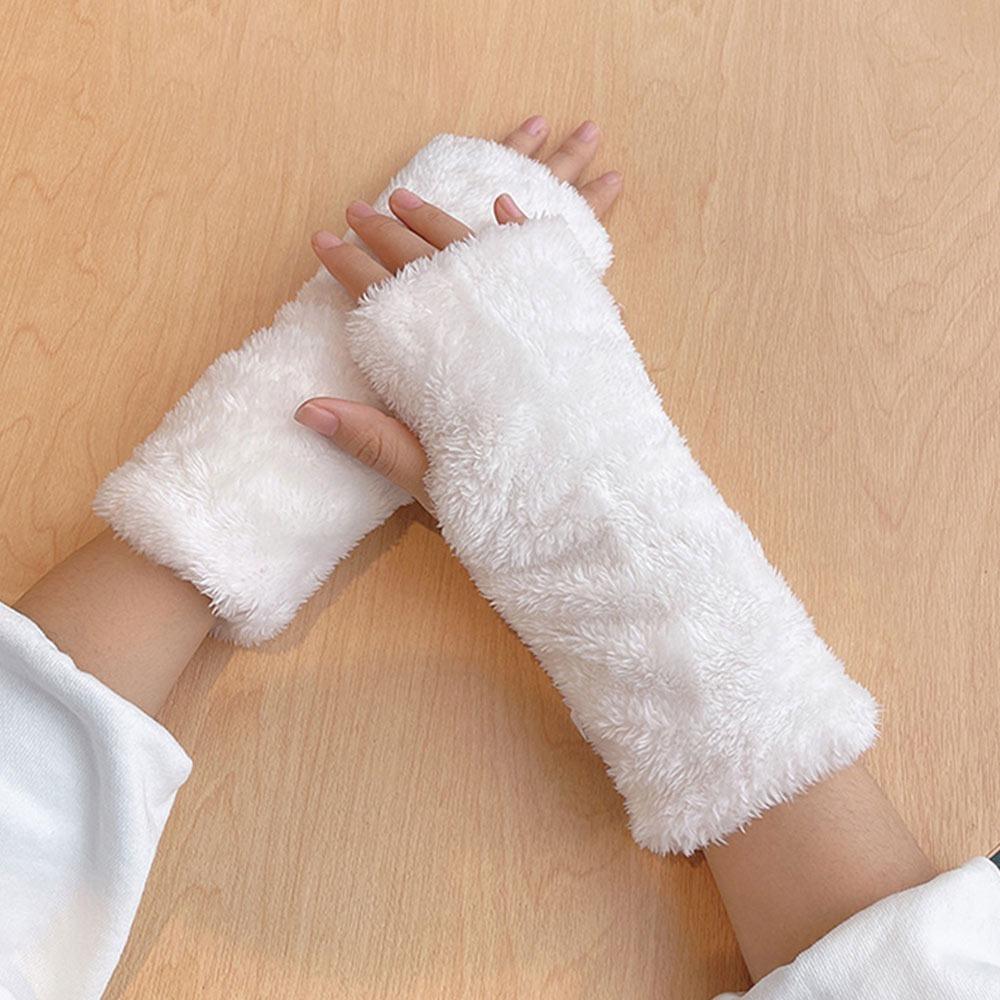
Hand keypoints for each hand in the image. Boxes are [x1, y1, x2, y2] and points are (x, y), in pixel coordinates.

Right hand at [295, 115, 621, 512]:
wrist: (595, 513)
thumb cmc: (511, 504)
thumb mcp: (432, 479)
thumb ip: (374, 440)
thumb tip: (306, 410)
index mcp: (444, 367)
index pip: (387, 301)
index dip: (351, 269)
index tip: (324, 241)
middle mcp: (487, 330)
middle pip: (430, 264)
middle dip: (389, 234)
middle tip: (359, 209)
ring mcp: (530, 321)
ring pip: (478, 251)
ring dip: (441, 221)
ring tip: (408, 199)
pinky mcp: (569, 325)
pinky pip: (544, 262)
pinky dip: (520, 232)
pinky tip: (502, 205)